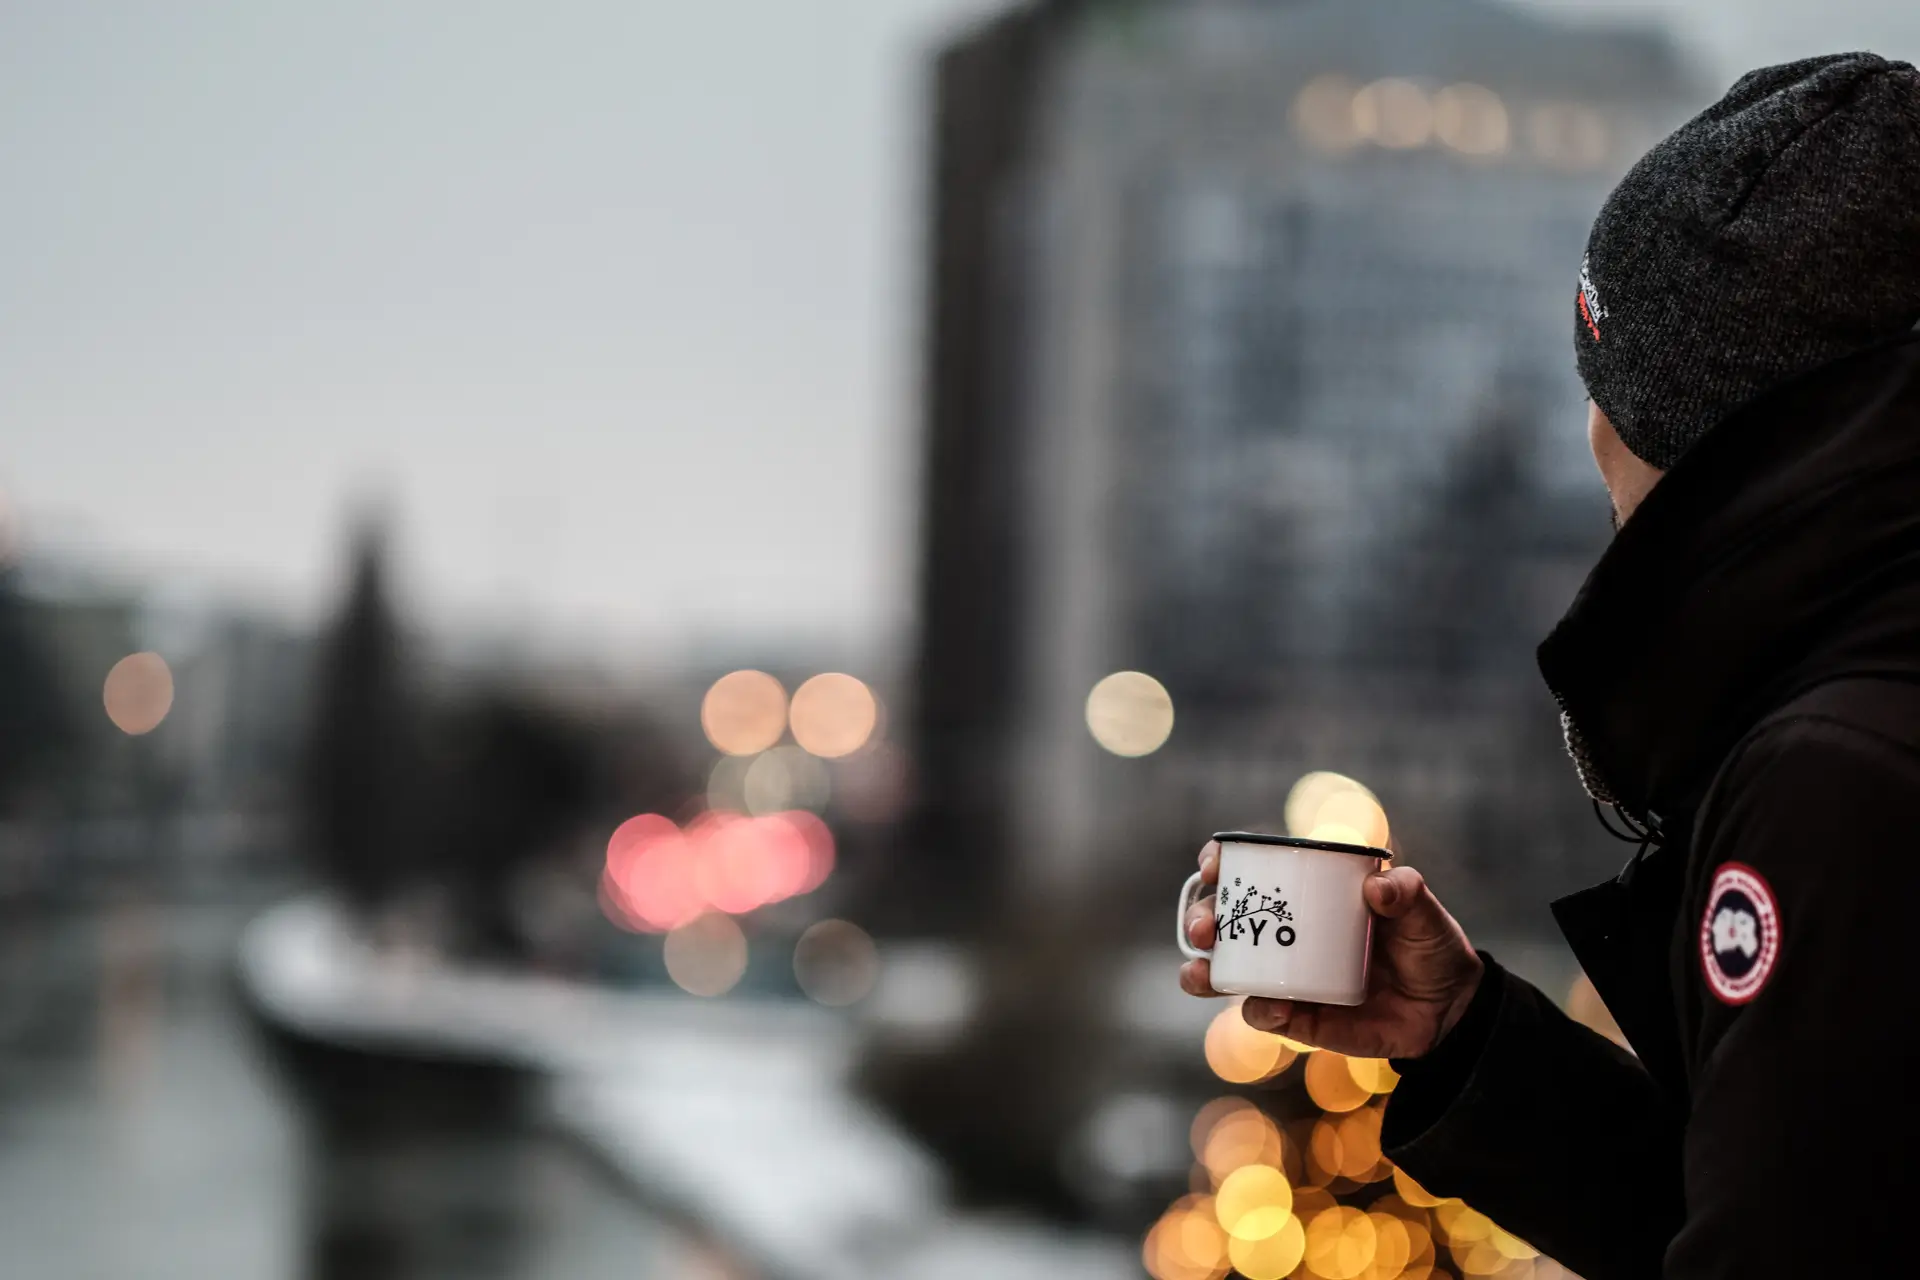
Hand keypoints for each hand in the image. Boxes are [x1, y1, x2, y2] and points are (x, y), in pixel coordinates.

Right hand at [1179, 840, 1483, 1059]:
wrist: (1448, 1009)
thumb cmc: (1428, 945)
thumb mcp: (1423, 912)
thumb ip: (1406, 893)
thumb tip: (1377, 889)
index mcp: (1306, 894)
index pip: (1251, 871)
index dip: (1221, 864)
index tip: (1211, 865)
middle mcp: (1284, 933)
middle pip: (1223, 920)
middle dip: (1199, 919)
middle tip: (1204, 928)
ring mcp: (1286, 977)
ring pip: (1226, 971)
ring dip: (1203, 972)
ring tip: (1202, 972)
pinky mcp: (1297, 1018)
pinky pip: (1264, 1015)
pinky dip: (1260, 1010)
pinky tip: (1272, 1006)